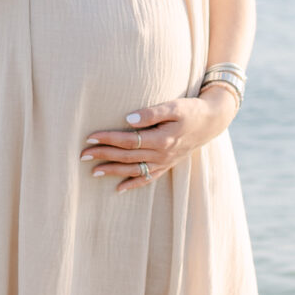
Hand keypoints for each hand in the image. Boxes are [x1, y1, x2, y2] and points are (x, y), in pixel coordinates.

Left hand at [81, 88, 235, 192]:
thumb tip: (127, 120)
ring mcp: (164, 162)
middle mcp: (162, 154)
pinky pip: (148, 178)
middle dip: (103, 156)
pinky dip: (133, 184)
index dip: (108, 139)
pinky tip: (118, 189)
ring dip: (113, 172)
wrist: (212, 121)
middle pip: (126, 157)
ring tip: (92, 173)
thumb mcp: (174, 106)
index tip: (89, 137)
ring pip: (134, 170)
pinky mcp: (167, 164)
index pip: (128, 141)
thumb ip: (151, 113)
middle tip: (82, 155)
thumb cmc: (191, 109)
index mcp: (162, 139)